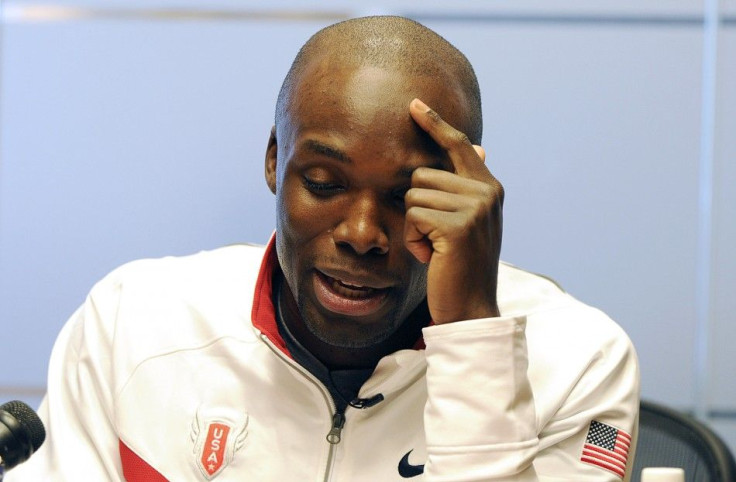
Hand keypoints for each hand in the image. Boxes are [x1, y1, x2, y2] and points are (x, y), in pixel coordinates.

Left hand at [405, 98, 503, 323]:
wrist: (471, 307)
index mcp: (489, 188)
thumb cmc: (462, 264)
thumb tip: (479, 147)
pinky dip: (414, 239)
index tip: (414, 104)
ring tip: (436, 248)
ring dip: (415, 226)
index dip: (435, 124)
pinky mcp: (458, 226)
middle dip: (418, 207)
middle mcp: (487, 192)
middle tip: (436, 237)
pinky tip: (432, 256)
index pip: (458, 146)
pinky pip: (413, 216)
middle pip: (422, 175)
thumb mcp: (470, 221)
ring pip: (413, 195)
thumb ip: (469, 186)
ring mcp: (475, 208)